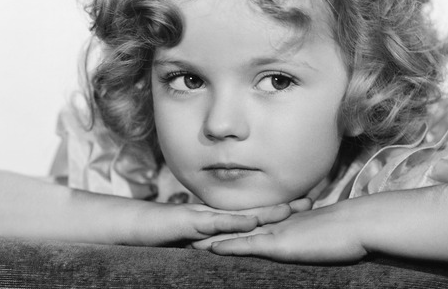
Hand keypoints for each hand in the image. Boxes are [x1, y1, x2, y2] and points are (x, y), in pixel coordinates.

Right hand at [127, 197, 311, 246]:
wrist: (136, 226)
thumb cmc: (166, 234)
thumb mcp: (198, 240)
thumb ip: (219, 240)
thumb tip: (238, 247)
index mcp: (223, 220)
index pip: (257, 216)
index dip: (279, 212)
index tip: (304, 207)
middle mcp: (218, 215)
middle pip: (256, 211)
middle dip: (283, 207)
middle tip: (311, 201)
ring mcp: (205, 216)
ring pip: (241, 214)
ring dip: (265, 212)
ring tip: (290, 209)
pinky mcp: (191, 221)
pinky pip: (216, 222)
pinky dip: (234, 222)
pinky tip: (250, 222)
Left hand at [191, 201, 367, 262]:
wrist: (361, 224)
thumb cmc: (351, 233)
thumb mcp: (327, 235)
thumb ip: (315, 236)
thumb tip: (315, 239)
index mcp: (287, 225)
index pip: (255, 226)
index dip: (234, 227)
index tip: (215, 229)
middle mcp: (278, 226)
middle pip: (239, 228)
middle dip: (215, 229)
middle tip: (191, 231)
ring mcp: (278, 233)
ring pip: (238, 235)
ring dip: (214, 238)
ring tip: (189, 239)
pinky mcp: (282, 244)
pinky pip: (250, 245)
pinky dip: (230, 246)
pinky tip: (212, 249)